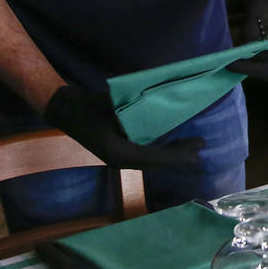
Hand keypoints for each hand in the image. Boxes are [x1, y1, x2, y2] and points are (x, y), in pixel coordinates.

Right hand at [43, 85, 202, 169]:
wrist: (65, 109)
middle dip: (179, 155)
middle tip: (201, 149)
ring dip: (172, 152)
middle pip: (156, 161)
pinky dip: (161, 148)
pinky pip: (145, 152)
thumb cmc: (87, 107)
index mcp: (119, 154)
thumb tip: (159, 107)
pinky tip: (172, 141)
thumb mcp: (111, 107)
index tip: (196, 154)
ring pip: (152, 158)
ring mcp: (119, 156)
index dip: (176, 157)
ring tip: (192, 146)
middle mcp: (121, 159)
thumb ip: (133, 112)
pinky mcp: (118, 149)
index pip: (154, 158)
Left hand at [228, 0, 267, 81]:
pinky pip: (267, 68)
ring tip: (233, 65)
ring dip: (252, 71)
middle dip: (254, 69)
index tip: (242, 55)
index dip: (264, 57)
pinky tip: (239, 62)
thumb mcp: (255, 9)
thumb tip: (240, 53)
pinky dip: (253, 67)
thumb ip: (249, 31)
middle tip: (230, 66)